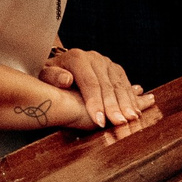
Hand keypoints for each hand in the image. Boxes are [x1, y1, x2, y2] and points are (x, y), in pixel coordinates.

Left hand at [37, 48, 152, 129]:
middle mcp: (95, 58)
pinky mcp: (116, 70)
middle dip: (114, 106)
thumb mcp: (44, 75)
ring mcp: (108, 63)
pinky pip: (126, 85)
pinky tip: (137, 111)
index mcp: (77, 58)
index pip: (89, 83)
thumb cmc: (51, 76)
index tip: (98, 121)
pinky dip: (133, 99)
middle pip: (107, 85)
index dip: (95, 103)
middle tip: (119, 123)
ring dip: (127, 104)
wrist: (60, 66)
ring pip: (120, 86)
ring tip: (131, 119)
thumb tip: (66, 80)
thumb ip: (52, 77)